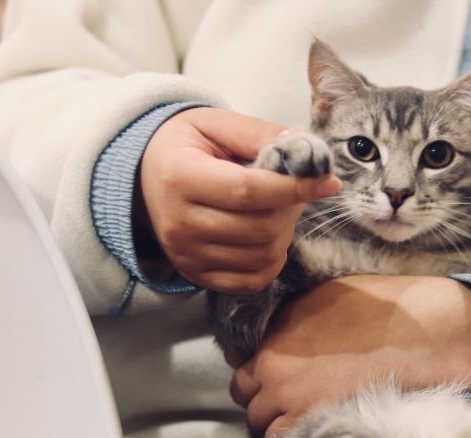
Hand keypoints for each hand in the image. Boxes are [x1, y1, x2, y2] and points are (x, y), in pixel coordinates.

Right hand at [137, 107, 341, 293]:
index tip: (328, 182)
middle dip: (291, 208)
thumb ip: (259, 134)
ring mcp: (185, 254)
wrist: (143, 177)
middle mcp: (178, 222)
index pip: (249, 191)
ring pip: (261, 255)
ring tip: (276, 209)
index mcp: (180, 177)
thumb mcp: (215, 124)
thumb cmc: (185, 146)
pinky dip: (271, 261)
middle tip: (294, 190)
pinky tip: (268, 236)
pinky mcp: (195, 274)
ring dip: (284, 233)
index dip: (295, 188)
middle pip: (259, 227)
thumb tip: (306, 150)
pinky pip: (251, 280)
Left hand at [230, 274, 470, 437]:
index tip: (280, 376)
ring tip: (308, 415)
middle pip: (246, 395)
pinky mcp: (310, 423)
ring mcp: (289, 398)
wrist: (424, 335)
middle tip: (294, 398)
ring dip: (277, 421)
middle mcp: (273, 365)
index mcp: (276, 331)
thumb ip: (292, 320)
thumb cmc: (385, 311)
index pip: (242, 363)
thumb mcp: (326, 296)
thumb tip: (280, 333)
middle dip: (265, 397)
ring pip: (260, 423)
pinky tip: (317, 426)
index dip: (261, 372)